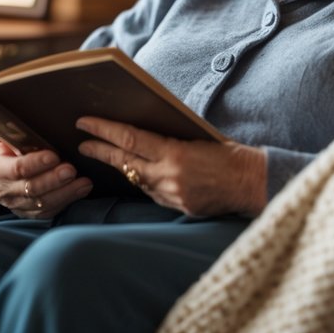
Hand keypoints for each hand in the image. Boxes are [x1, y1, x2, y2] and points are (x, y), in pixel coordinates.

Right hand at [0, 142, 92, 218]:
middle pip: (31, 188)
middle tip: (71, 170)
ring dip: (65, 192)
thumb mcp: (10, 143)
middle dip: (53, 179)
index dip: (36, 163)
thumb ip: (23, 141)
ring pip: (42, 203)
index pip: (17, 168)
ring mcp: (14, 206)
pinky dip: (66, 201)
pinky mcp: (27, 215)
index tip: (54, 156)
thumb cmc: (11, 152)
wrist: (2, 173)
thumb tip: (44, 134)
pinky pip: (48, 212)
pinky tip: (80, 191)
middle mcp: (2, 191)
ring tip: (83, 183)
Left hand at [76, 117, 267, 217]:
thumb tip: (140, 132)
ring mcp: (172, 196)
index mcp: (174, 154)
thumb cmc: (229, 153)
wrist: (253, 183)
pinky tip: (135, 173)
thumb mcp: (197, 137)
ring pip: (136, 180)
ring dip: (119, 167)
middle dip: (100, 151)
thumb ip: (169, 139)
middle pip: (124, 162)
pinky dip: (143, 181)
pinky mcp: (179, 208)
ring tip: (101, 156)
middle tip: (80, 143)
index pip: (129, 139)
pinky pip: (153, 193)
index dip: (103, 130)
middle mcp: (169, 177)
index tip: (84, 123)